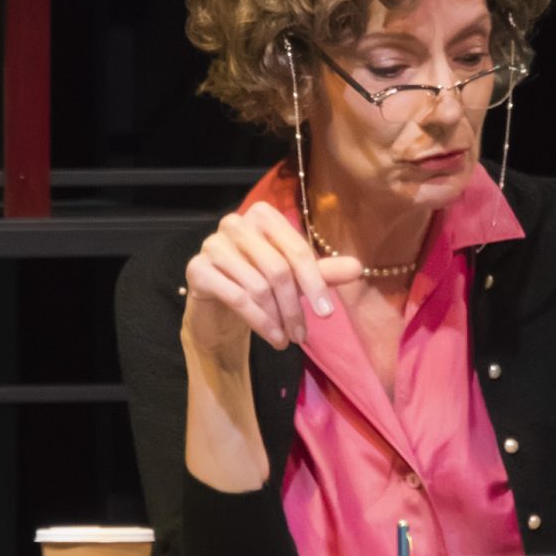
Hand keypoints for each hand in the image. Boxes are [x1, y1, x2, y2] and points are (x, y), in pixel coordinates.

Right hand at [180, 200, 363, 365]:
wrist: (218, 308)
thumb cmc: (261, 285)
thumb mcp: (295, 280)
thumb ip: (322, 272)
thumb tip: (358, 268)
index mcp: (263, 215)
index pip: (296, 250)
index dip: (315, 283)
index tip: (327, 314)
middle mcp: (235, 223)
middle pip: (278, 270)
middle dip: (294, 308)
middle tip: (303, 336)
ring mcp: (212, 244)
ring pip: (258, 286)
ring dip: (277, 319)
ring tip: (287, 340)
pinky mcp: (197, 269)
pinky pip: (236, 297)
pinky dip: (259, 322)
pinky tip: (272, 338)